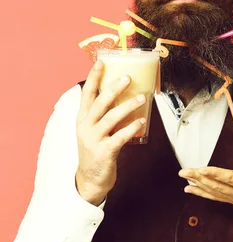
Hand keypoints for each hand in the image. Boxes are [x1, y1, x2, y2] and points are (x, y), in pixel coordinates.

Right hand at [75, 61, 146, 205]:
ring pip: (111, 118)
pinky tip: (142, 121)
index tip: (101, 61)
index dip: (94, 77)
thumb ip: (104, 115)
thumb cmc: (96, 151)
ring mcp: (93, 140)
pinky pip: (120, 137)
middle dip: (114, 88)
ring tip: (142, 98)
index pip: (87, 94)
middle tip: (128, 77)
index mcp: (83, 119)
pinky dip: (131, 128)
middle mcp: (85, 127)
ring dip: (128, 106)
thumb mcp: (94, 130)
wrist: (90, 180)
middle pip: (100, 102)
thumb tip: (124, 96)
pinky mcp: (104, 152)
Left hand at [178, 152, 232, 229]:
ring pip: (216, 193)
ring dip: (199, 186)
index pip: (232, 179)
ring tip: (184, 181)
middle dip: (200, 178)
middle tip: (184, 172)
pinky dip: (205, 194)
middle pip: (218, 186)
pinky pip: (219, 198)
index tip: (202, 169)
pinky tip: (194, 191)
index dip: (216, 174)